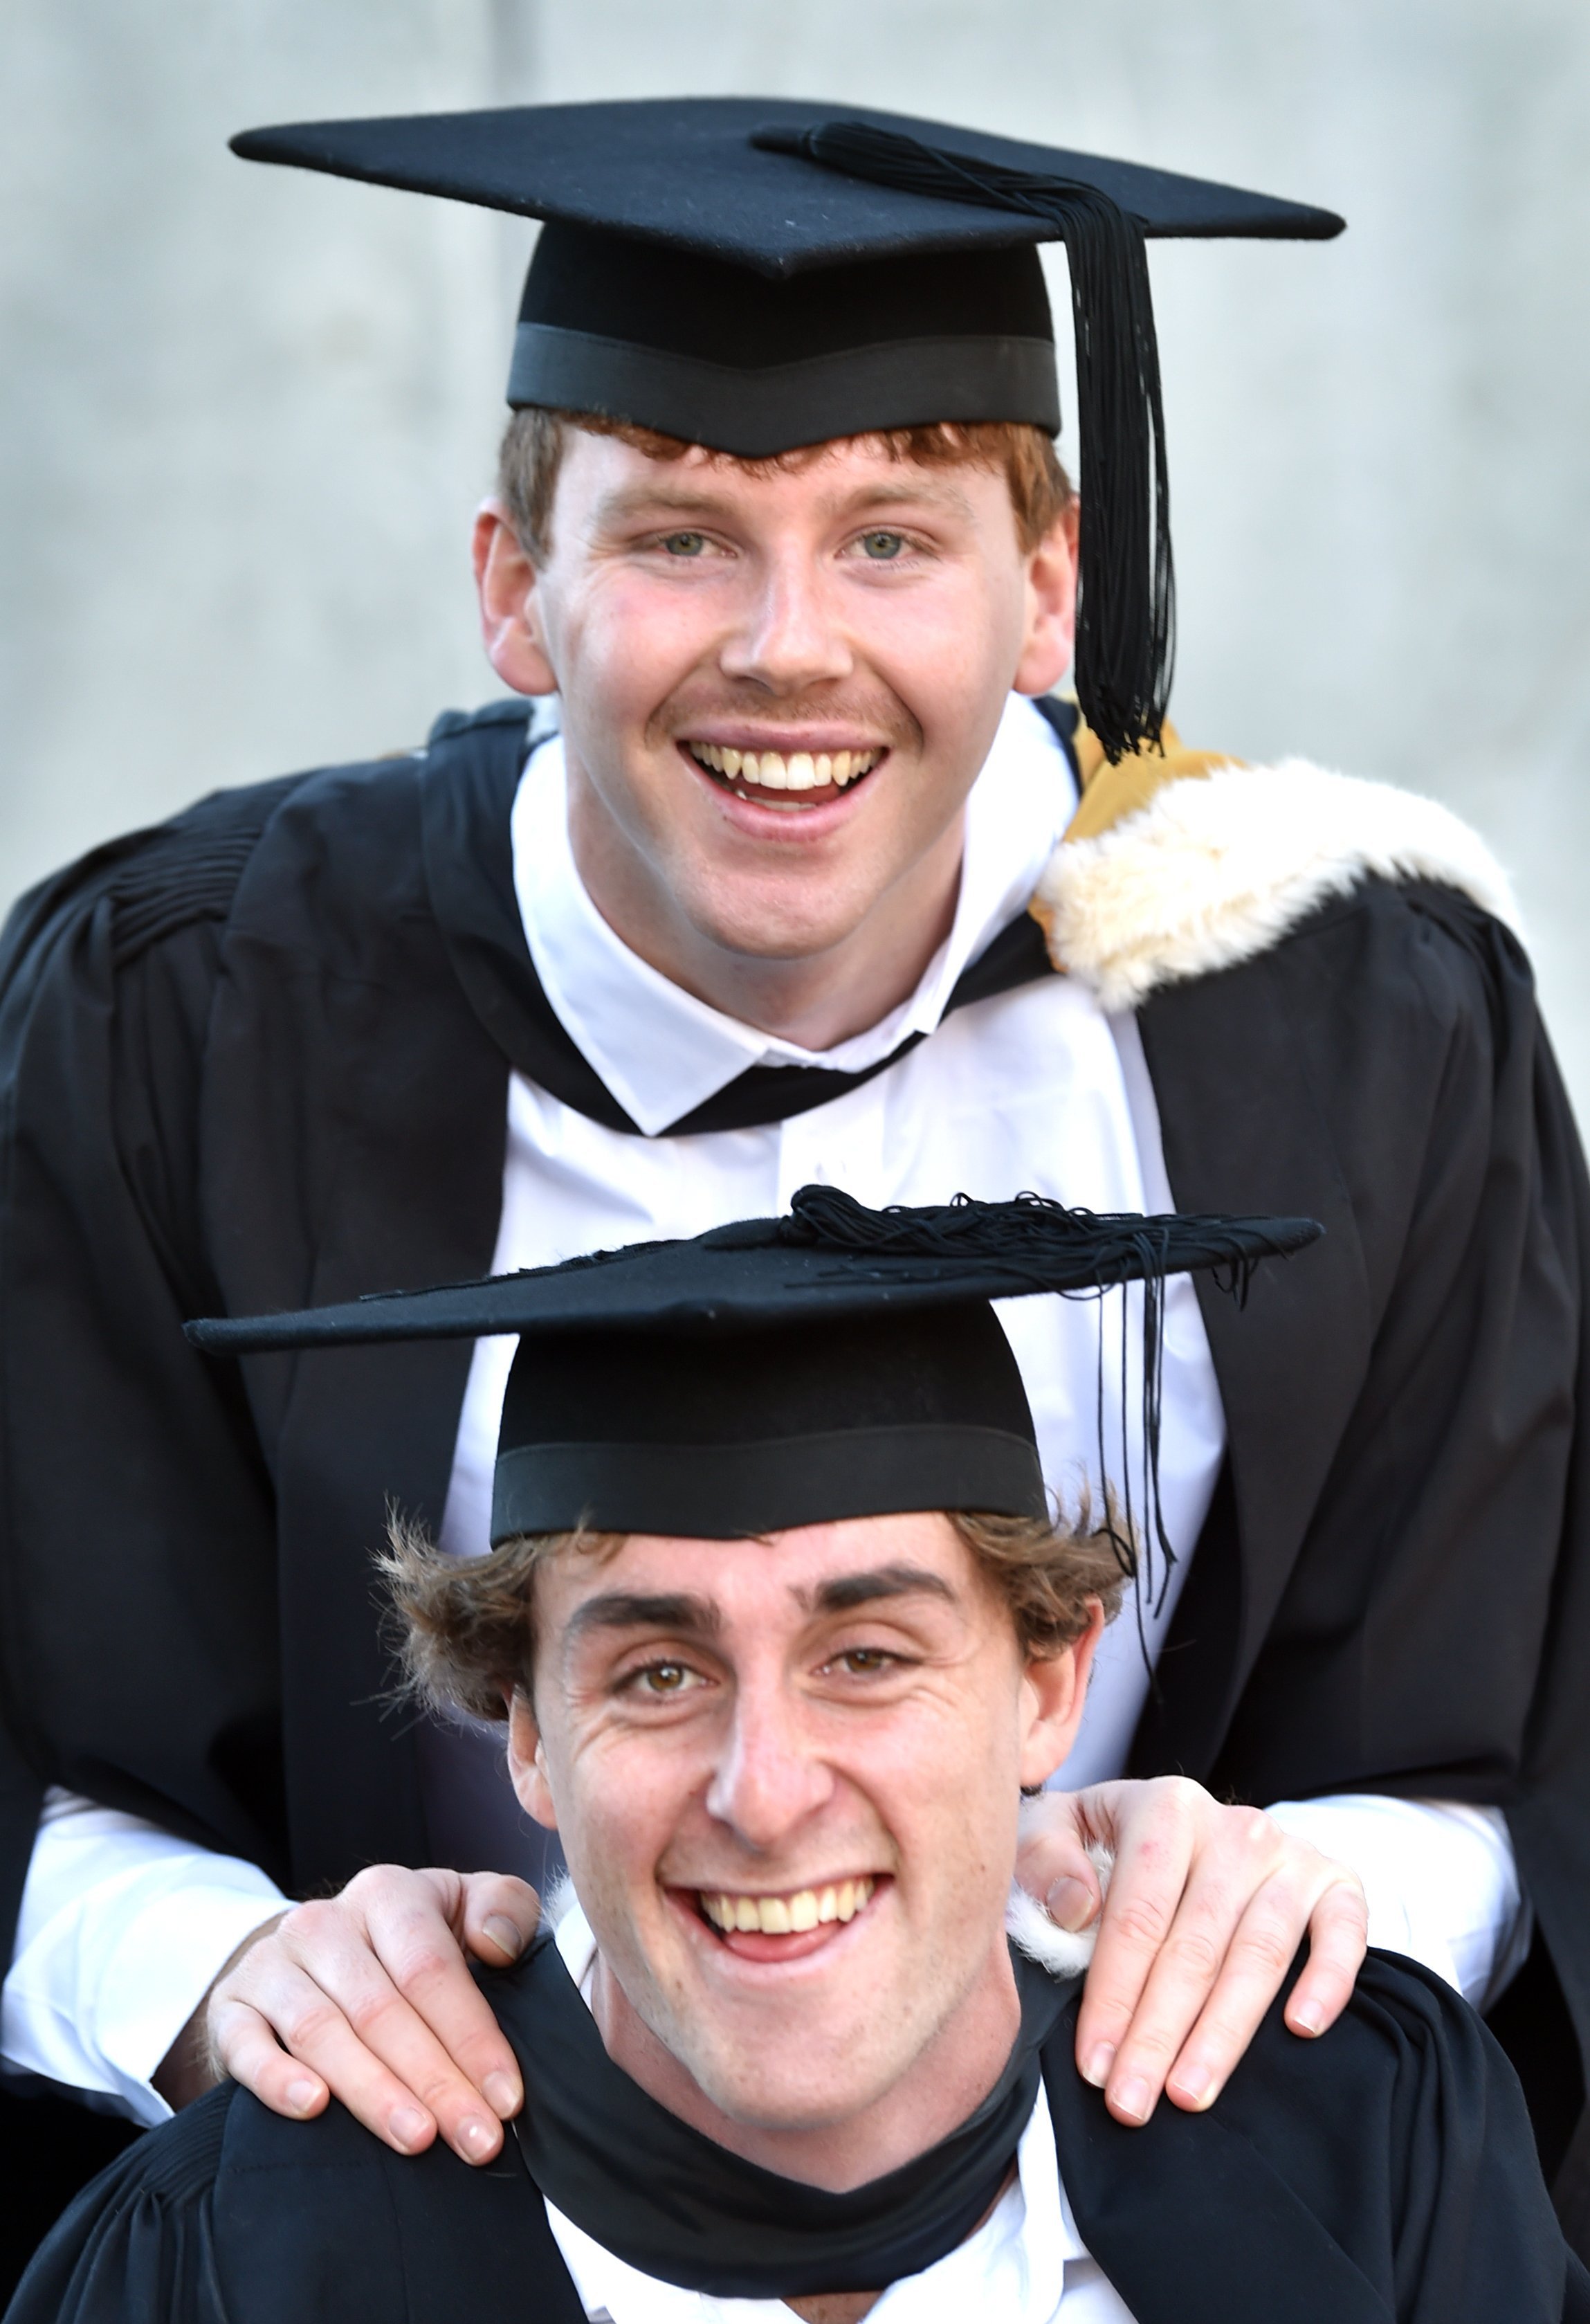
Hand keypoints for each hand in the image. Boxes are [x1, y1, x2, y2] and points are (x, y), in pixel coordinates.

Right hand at [165, 1866, 541, 2162]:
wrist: (315, 1958)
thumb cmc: (411, 1944)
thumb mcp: (465, 1908)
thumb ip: (502, 1908)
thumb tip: (496, 1943)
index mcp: (388, 1894)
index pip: (432, 1969)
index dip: (472, 2036)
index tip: (507, 2099)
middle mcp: (324, 1922)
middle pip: (382, 2010)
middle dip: (435, 2081)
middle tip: (476, 2140)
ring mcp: (271, 1964)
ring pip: (324, 2032)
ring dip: (373, 2093)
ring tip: (416, 2140)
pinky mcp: (231, 2008)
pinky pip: (247, 2046)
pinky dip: (277, 2079)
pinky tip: (313, 2110)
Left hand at [1015, 1778, 1367, 2127]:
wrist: (1176, 1822)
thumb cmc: (1101, 1843)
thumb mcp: (1054, 1831)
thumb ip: (1045, 1859)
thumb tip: (1076, 1909)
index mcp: (1164, 1809)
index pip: (1138, 1915)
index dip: (1115, 1995)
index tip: (1094, 2064)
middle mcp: (1233, 1828)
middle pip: (1196, 1946)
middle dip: (1159, 2034)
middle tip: (1131, 2104)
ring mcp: (1289, 1853)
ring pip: (1259, 1955)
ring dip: (1224, 2034)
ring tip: (1189, 2094)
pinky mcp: (1334, 1881)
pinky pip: (1343, 1932)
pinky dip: (1328, 1980)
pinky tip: (1302, 2029)